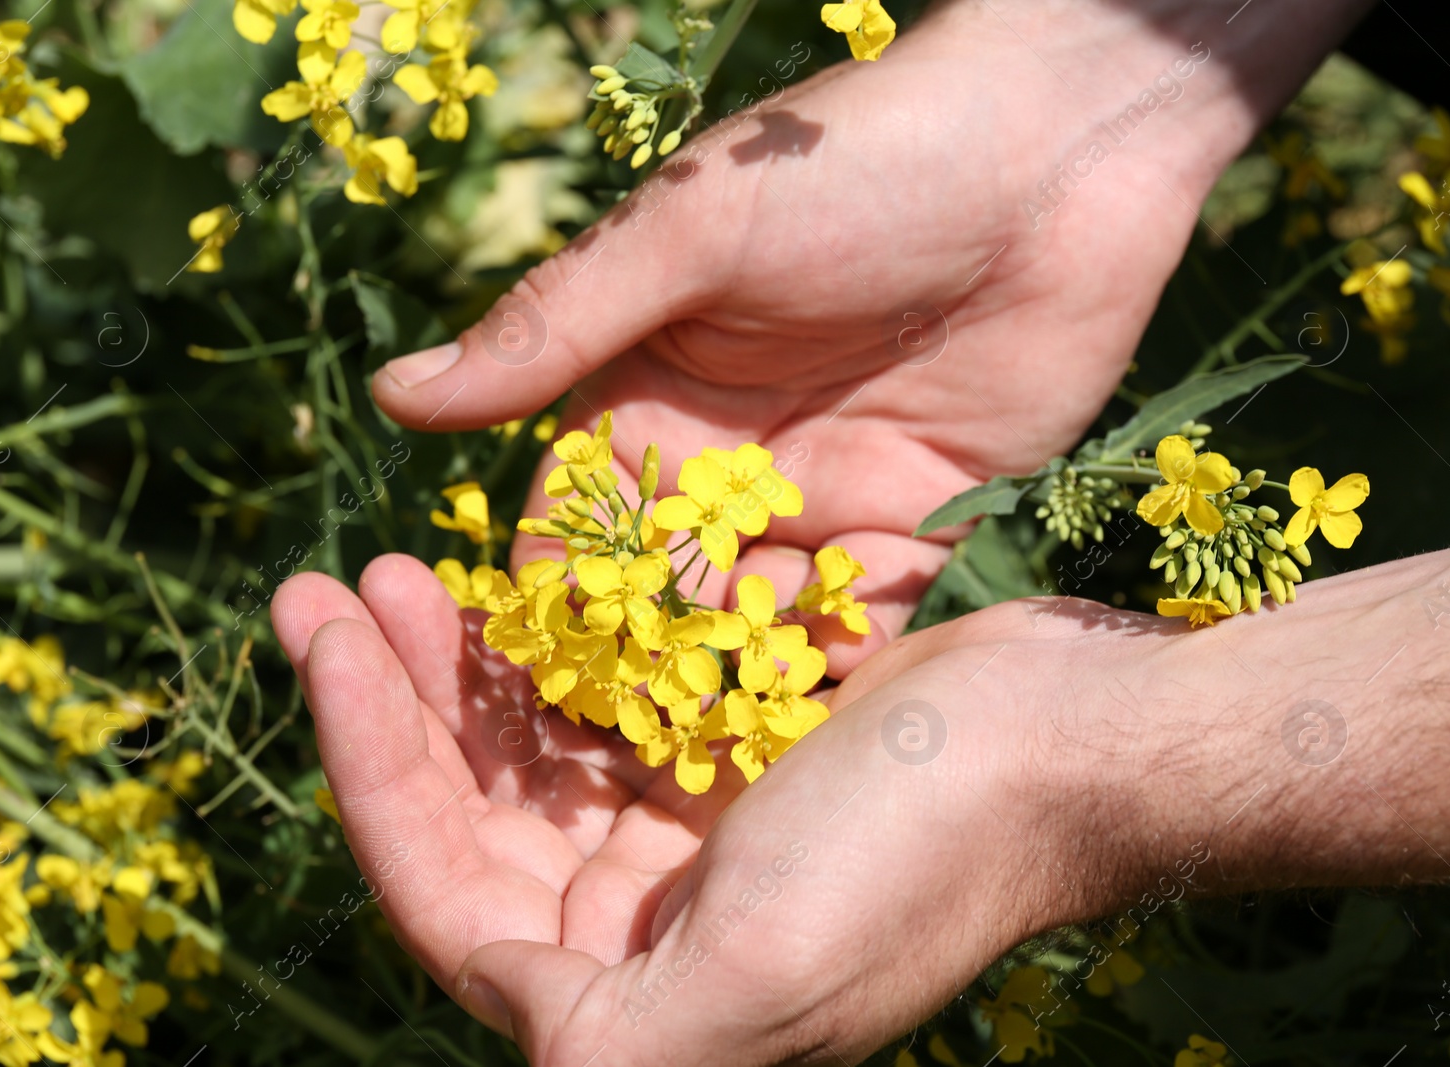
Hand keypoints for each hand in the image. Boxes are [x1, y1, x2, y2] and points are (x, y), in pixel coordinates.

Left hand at [272, 554, 1111, 1064]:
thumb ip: (608, 1046)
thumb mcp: (758, 982)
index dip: (368, 774)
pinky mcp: (721, 765)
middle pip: (468, 825)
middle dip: (389, 710)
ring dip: (452, 674)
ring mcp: (684, 847)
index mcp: (637, 1014)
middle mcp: (647, 941)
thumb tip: (501, 1004)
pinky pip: (596, 712)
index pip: (446, 901)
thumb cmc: (916, 855)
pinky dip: (543, 654)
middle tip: (326, 588)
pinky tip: (502, 588)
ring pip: (522, 764)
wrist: (1069, 740)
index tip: (326, 640)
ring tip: (391, 573)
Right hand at [369, 0, 1370, 669]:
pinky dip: (858, 656)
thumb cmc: (851, 164)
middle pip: (669, 602)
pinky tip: (848, 702)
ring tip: (743, 754)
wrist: (1053, 149)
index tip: (542, 695)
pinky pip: (877, 616)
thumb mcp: (691, 237)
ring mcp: (828, 499)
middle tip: (644, 761)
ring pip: (771, 627)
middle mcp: (729, 467)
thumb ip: (557, 328)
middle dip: (657, 675)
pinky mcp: (928, 519)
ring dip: (757, 682)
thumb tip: (396, 393)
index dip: (555, 612)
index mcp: (649, 402)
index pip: (575, 533)